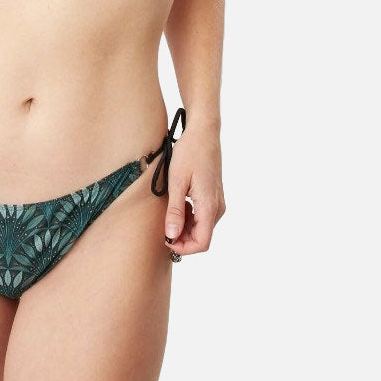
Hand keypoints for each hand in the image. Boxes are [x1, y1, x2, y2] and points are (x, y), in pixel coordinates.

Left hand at [163, 122, 225, 254]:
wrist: (203, 132)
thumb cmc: (190, 152)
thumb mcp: (177, 181)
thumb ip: (175, 210)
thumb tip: (171, 235)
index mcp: (210, 206)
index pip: (202, 243)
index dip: (183, 248)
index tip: (166, 240)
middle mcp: (217, 207)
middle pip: (202, 237)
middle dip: (182, 238)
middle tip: (162, 228)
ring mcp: (217, 202)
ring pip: (202, 228)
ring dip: (184, 227)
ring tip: (168, 213)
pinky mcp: (214, 196)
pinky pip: (203, 216)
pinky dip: (189, 217)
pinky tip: (177, 205)